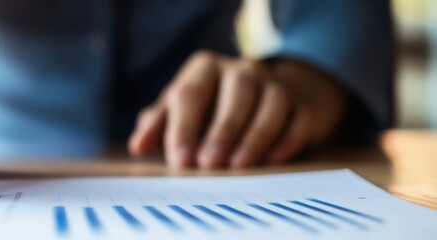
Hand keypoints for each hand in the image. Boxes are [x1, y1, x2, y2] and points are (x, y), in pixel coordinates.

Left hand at [128, 50, 345, 168]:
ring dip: (255, 137)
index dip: (183, 128)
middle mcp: (242, 71)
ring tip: (239, 167)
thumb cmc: (210, 107)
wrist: (265, 96)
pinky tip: (272, 161)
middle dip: (221, 131)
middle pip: (235, 94)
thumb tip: (137, 146)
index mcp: (205, 69)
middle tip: (209, 165)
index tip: (179, 161)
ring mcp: (276, 85)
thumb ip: (157, 126)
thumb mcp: (179, 111)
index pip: (190, 94)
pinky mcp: (303, 105)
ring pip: (271, 104)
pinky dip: (286, 141)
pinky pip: (298, 120)